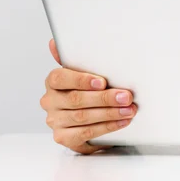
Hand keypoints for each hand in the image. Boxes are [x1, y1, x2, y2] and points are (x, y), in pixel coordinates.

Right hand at [40, 38, 136, 154]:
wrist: (88, 118)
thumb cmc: (87, 90)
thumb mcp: (84, 72)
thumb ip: (73, 59)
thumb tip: (54, 42)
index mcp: (53, 82)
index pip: (60, 78)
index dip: (81, 80)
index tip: (102, 82)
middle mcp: (50, 102)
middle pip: (76, 99)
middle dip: (105, 98)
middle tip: (126, 96)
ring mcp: (56, 121)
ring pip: (83, 117)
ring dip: (110, 113)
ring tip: (129, 110)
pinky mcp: (64, 138)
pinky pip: (86, 133)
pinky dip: (107, 127)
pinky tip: (122, 122)